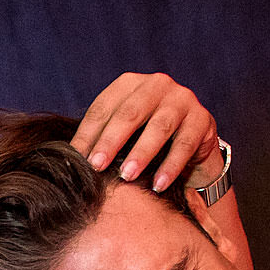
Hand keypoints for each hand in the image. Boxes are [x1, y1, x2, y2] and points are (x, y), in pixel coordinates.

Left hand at [70, 73, 220, 192]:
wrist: (192, 147)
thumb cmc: (145, 141)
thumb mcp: (122, 135)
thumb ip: (99, 140)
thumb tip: (66, 160)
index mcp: (129, 84)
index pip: (104, 107)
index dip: (89, 134)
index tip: (76, 159)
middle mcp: (157, 85)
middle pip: (130, 113)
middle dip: (111, 141)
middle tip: (96, 167)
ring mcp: (182, 99)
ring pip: (160, 126)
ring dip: (141, 153)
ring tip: (127, 176)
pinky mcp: (202, 119)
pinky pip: (185, 144)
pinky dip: (171, 166)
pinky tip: (158, 185)